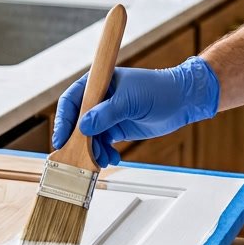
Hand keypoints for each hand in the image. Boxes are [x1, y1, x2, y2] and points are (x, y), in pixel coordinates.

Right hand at [52, 55, 219, 166]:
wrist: (182, 101)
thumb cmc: (158, 90)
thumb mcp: (130, 101)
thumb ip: (106, 114)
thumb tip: (83, 127)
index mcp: (98, 84)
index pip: (71, 100)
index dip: (64, 119)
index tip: (61, 138)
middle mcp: (99, 99)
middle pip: (77, 121)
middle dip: (77, 141)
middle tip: (78, 157)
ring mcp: (107, 115)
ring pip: (89, 136)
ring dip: (92, 150)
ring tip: (101, 160)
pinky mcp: (116, 129)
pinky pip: (102, 143)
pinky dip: (103, 153)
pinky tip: (111, 158)